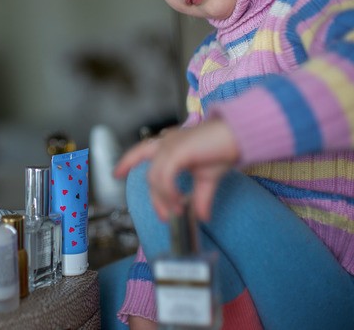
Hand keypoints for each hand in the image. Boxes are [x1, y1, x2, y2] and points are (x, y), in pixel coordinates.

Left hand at [113, 118, 238, 221]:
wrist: (237, 136)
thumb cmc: (222, 149)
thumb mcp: (207, 178)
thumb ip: (200, 196)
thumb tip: (203, 217)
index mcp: (169, 145)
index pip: (141, 152)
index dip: (127, 162)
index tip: (116, 174)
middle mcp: (165, 143)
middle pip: (149, 175)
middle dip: (155, 199)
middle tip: (164, 216)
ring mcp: (170, 146)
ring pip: (155, 179)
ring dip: (164, 199)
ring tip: (178, 211)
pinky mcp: (177, 152)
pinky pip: (164, 177)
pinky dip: (169, 192)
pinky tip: (180, 200)